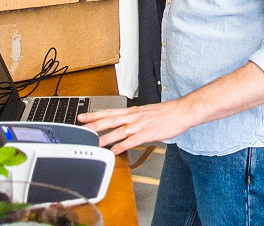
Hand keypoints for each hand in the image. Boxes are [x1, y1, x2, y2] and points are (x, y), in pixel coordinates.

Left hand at [78, 101, 196, 154]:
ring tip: (93, 143)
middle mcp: (134, 116)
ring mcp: (140, 125)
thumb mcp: (147, 113)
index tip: (82, 116)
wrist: (182, 111)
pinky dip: (122, 146)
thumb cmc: (167, 113)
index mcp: (133, 111)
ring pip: (118, 131)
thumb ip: (135, 119)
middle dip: (94, 124)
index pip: (109, 112)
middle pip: (110, 120)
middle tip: (81, 128)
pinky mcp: (148, 133)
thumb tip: (126, 125)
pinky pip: (132, 141)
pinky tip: (114, 151)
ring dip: (104, 137)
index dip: (94, 114)